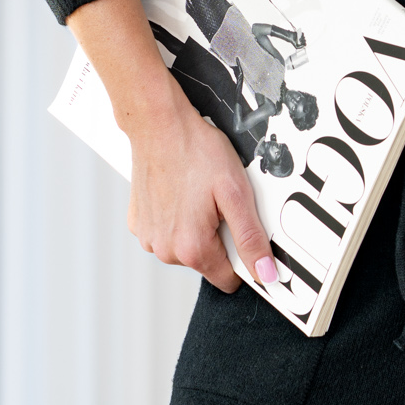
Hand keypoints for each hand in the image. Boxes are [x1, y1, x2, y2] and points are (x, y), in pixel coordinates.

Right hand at [67, 0, 278, 293]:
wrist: (159, 124)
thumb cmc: (195, 151)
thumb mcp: (236, 193)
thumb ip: (251, 239)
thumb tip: (266, 273)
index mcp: (192, 249)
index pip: (228, 279)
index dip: (242, 256)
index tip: (241, 231)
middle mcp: (165, 251)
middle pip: (207, 262)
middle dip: (218, 237)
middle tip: (218, 202)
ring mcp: (148, 238)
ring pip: (185, 248)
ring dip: (196, 227)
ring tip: (197, 193)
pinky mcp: (138, 223)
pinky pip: (165, 232)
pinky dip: (175, 218)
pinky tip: (179, 192)